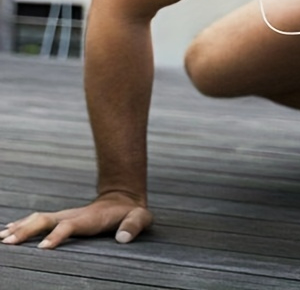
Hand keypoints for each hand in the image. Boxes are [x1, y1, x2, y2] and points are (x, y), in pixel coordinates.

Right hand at [0, 192, 151, 248]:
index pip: (69, 226)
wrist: (124, 197)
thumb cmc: (131, 212)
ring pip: (39, 219)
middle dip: (28, 230)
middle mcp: (73, 215)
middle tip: (8, 242)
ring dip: (21, 227)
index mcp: (89, 218)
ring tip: (2, 238)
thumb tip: (123, 238)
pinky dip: (23, 225)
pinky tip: (8, 231)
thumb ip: (133, 226)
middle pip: (46, 220)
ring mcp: (66, 215)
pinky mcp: (62, 218)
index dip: (57, 235)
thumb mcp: (139, 218)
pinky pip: (39, 221)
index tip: (42, 248)